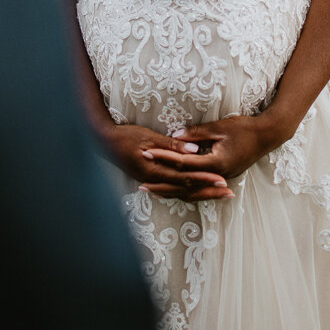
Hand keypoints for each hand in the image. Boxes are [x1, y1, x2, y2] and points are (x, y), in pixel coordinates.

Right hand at [107, 124, 232, 201]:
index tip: (222, 180)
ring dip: (200, 193)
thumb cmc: (125, 135)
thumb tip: (193, 150)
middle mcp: (154, 180)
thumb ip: (171, 146)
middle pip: (186, 188)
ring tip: (218, 194)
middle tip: (228, 191)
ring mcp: (150, 181)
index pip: (185, 177)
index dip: (205, 178)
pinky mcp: (148, 179)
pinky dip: (185, 191)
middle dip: (208, 190)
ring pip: (180, 191)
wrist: (102, 142)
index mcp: (155, 170)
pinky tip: (195, 191)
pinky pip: (171, 189)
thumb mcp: (149, 136)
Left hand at [140, 115, 271, 198]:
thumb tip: (174, 136)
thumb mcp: (219, 127)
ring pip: (192, 190)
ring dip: (172, 191)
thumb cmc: (245, 128)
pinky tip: (174, 189)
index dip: (164, 158)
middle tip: (142, 185)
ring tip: (153, 191)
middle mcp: (218, 175)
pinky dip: (185, 189)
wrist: (268, 136)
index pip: (184, 163)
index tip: (147, 153)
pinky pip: (200, 187)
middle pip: (185, 184)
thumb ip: (196, 133)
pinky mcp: (223, 176)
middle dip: (163, 184)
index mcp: (216, 163)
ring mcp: (221, 178)